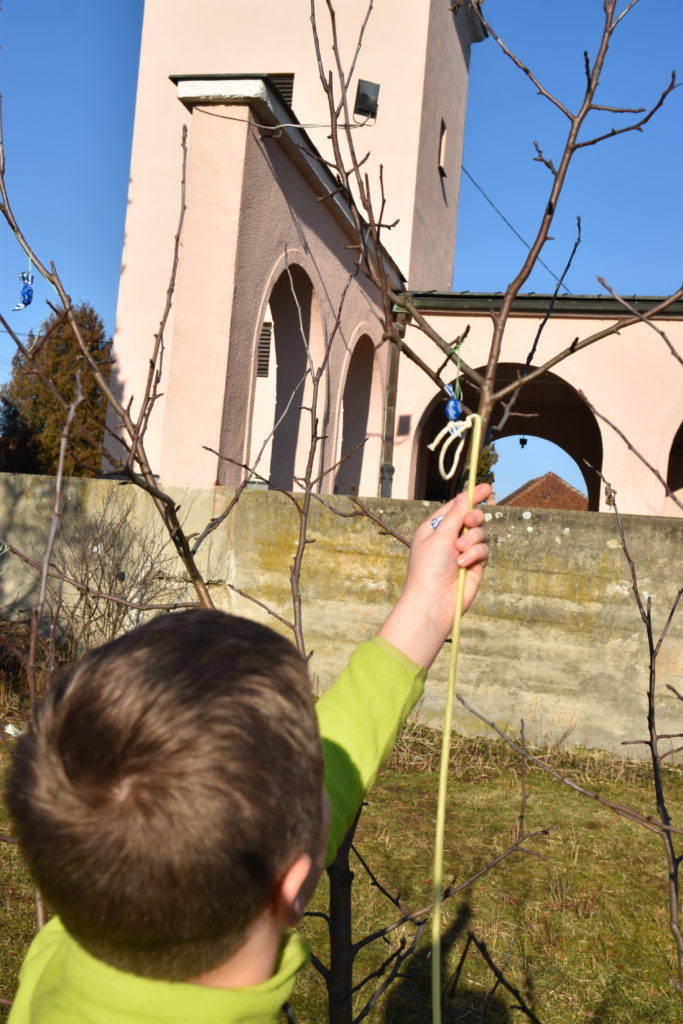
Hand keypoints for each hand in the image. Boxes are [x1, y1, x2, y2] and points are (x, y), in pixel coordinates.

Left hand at [378, 484, 490, 668]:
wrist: (435, 601)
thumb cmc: (429, 568)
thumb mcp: (439, 536)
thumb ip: (455, 516)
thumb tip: (464, 497)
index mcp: (435, 528)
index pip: (455, 507)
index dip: (471, 497)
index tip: (487, 488)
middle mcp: (450, 538)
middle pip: (472, 517)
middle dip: (473, 518)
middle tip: (469, 523)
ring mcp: (463, 551)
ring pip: (481, 533)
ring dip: (472, 540)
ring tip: (459, 552)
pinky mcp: (475, 565)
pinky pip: (484, 550)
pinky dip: (475, 555)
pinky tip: (464, 565)